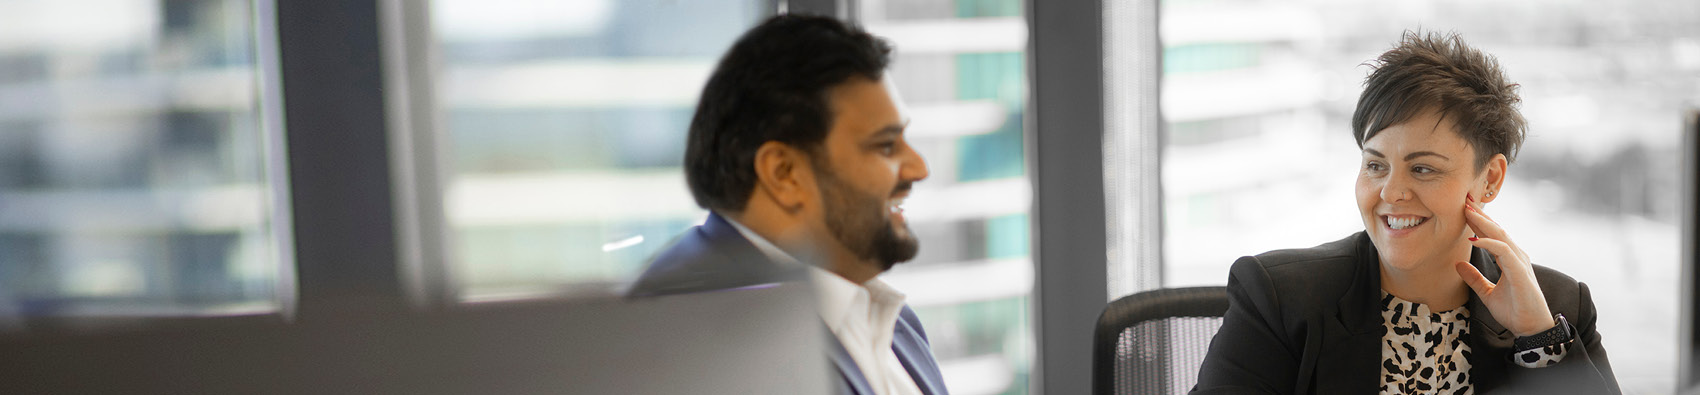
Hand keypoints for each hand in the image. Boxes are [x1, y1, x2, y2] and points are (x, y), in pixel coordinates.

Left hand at [1452, 194, 1554, 336]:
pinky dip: (1489, 244)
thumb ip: (1475, 278)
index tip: (1462, 208)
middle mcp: (1516, 257)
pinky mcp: (1520, 272)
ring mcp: (1520, 262)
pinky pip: (1504, 252)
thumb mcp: (1487, 293)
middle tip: (1463, 199)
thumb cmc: (1514, 311)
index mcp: (1510, 259)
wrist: (1530, 329)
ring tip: (1466, 211)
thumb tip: (1458, 265)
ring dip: (1482, 223)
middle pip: (1496, 229)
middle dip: (1479, 214)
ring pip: (1500, 236)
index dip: (1477, 221)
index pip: (1492, 235)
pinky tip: (1474, 239)